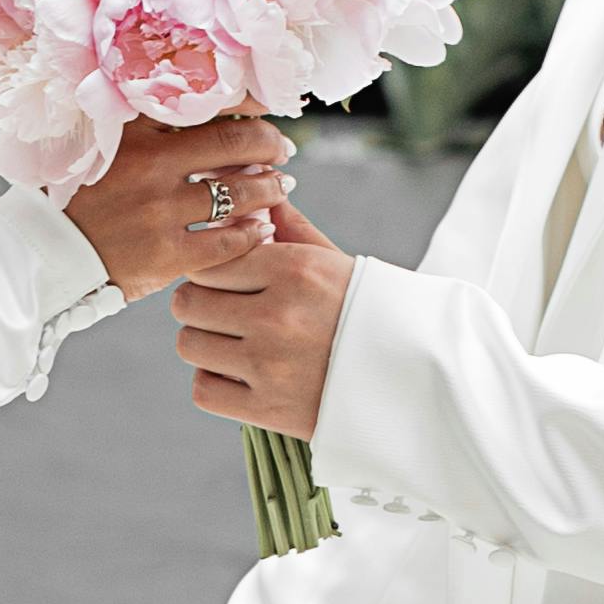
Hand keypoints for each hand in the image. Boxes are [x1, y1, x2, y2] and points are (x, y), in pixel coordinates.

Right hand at [65, 112, 295, 300]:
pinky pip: (227, 242)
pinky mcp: (166, 254)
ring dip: (268, 188)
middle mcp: (149, 163)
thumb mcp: (101, 142)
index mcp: (132, 128)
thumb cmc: (78, 194)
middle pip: (233, 144)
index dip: (249, 100)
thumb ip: (147, 125)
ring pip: (237, 193)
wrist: (45, 252)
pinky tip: (262, 228)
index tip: (269, 103)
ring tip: (280, 186)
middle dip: (269, 144)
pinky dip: (251, 233)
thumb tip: (210, 109)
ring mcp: (159, 210)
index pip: (206, 100)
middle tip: (282, 150)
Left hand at [170, 200, 356, 439]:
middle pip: (188, 302)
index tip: (224, 282)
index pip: (208, 262)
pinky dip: (214, 382)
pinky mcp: (267, 409)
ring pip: (188, 344)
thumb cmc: (369, 312)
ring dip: (205, 344)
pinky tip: (240, 374)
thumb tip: (259, 193)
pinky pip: (203, 390)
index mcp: (295, 270)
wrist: (415, 376)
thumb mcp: (335, 263)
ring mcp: (270, 364)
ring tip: (233, 343)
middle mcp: (278, 314)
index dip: (210, 272)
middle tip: (223, 312)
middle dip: (201, 305)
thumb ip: (291, 227)